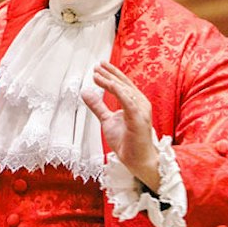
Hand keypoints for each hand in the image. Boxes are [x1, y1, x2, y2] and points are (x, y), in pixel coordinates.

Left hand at [81, 62, 160, 189]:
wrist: (137, 160)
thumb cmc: (127, 142)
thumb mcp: (107, 120)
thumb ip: (98, 106)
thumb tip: (86, 92)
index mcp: (134, 103)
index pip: (123, 84)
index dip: (111, 74)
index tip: (99, 67)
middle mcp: (140, 103)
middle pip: (124, 84)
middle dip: (110, 73)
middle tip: (96, 65)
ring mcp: (141, 110)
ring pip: (125, 90)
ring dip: (110, 80)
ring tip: (97, 74)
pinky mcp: (139, 118)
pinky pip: (128, 101)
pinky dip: (118, 91)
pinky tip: (108, 84)